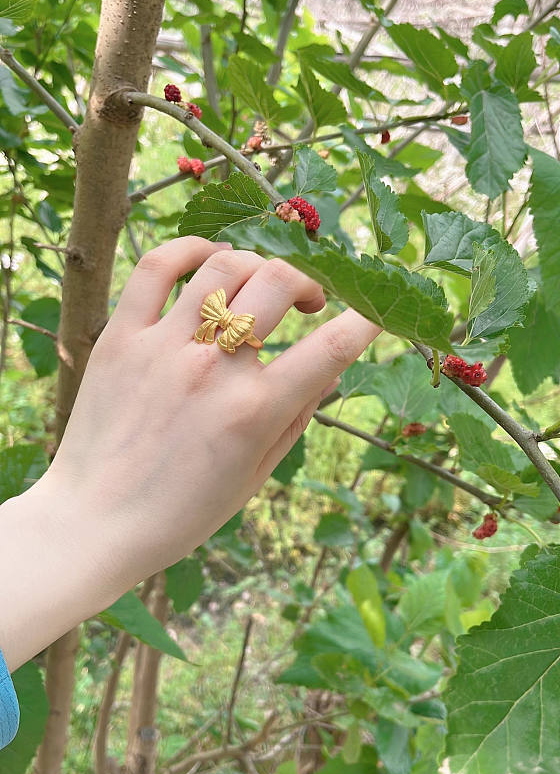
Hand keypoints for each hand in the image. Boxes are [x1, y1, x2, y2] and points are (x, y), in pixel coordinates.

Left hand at [44, 236, 380, 590]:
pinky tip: (211, 258)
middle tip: (308, 303)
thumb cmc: (180, 512)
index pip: (331, 347)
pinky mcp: (120, 338)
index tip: (373, 312)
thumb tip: (329, 368)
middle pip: (280, 285)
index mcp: (254, 412)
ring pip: (225, 266)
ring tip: (260, 286)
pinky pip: (156, 267)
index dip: (365, 321)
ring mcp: (163, 347)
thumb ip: (295, 417)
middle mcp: (213, 370)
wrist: (94, 524)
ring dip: (258, 267)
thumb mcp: (254, 475)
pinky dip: (190, 249)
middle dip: (309, 284)